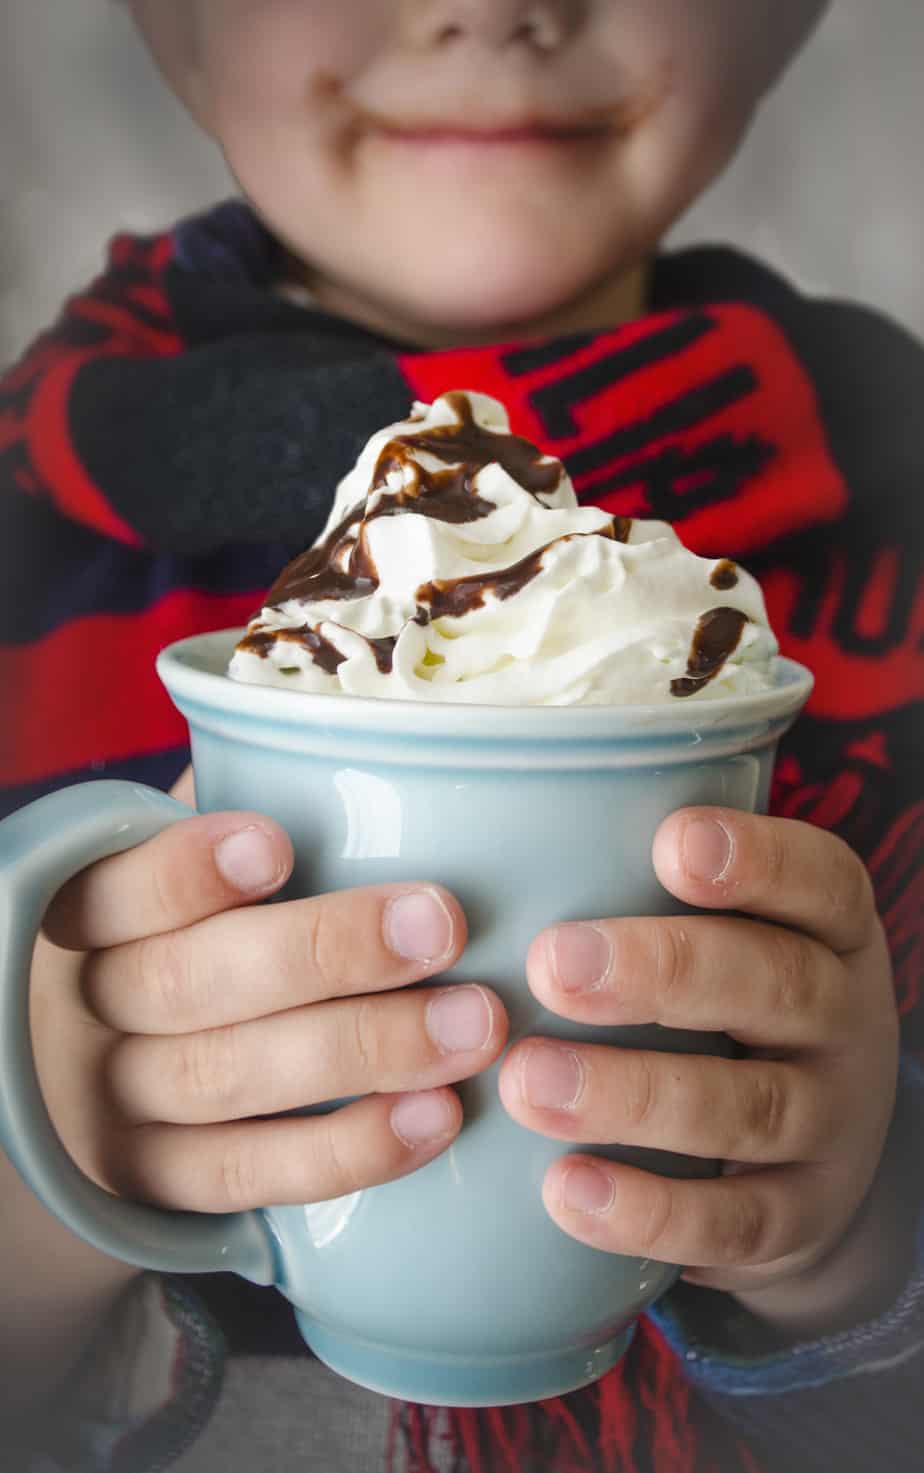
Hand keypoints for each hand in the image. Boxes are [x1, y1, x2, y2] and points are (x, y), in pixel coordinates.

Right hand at [34, 782, 506, 1211]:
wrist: (101, 1076)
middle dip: (322, 953)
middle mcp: (96, 1007)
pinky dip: (344, 1151)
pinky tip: (434, 1118)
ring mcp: (123, 1103)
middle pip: (189, 983)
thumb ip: (249, 797)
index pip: (121, 888)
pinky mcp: (161, 1184)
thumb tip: (368, 722)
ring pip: (226, 1079)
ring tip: (475, 1026)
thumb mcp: (191, 861)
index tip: (278, 842)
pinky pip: (247, 1176)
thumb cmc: (191, 929)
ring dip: (362, 1051)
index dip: (189, 868)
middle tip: (441, 924)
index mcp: (98, 912)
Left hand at [498, 808, 901, 1335]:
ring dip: (633, 1094)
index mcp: (827, 930)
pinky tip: (566, 1191)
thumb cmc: (726, 1005)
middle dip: (662, 971)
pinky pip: (734, 1223)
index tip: (669, 843)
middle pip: (776, 984)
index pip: (818, 879)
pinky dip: (650, 1210)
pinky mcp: (798, 1219)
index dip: (756, 859)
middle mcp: (841, 1019)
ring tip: (527, 1083)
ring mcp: (830, 1124)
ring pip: (748, 1106)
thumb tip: (486, 828)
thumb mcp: (724, 936)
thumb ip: (637, 886)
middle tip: (552, 966)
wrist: (809, 1158)